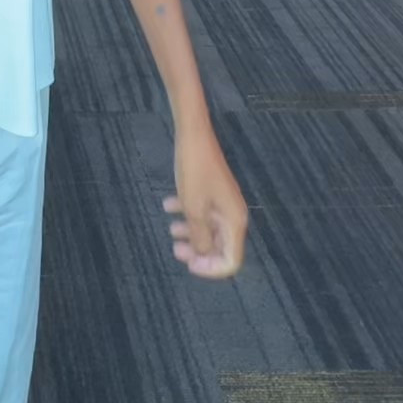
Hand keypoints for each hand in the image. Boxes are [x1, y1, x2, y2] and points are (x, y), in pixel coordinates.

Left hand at [166, 126, 246, 278]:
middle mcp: (233, 214)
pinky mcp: (212, 190)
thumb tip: (204, 254)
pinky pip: (202, 210)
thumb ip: (200, 237)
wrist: (194, 134)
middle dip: (198, 252)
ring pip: (209, 229)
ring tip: (171, 229)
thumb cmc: (194, 172)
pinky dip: (186, 212)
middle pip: (220, 246)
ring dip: (191, 233)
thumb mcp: (194, 209)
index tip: (189, 263)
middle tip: (176, 250)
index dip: (211, 268)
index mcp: (234, 221)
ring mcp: (223, 201)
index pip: (231, 261)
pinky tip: (168, 205)